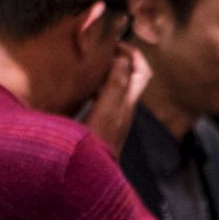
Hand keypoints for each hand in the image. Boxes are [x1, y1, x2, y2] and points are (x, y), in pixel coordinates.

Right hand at [82, 44, 151, 158]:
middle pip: (129, 76)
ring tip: (85, 59)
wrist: (92, 177)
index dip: (132, 53)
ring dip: (103, 70)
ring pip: (114, 85)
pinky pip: (100, 97)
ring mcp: (112, 116)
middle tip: (97, 46)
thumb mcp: (107, 111)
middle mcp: (124, 109)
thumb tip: (122, 58)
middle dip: (118, 57)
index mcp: (127, 103)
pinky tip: (76, 84)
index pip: (142, 71)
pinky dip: (92, 85)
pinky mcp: (100, 123)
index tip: (113, 42)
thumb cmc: (99, 144)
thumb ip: (115, 85)